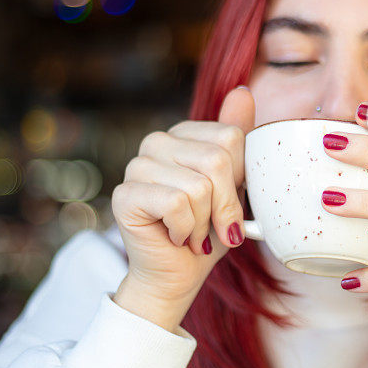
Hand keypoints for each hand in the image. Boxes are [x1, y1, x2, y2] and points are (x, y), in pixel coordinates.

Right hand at [111, 86, 254, 330]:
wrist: (177, 275)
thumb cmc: (208, 231)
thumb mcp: (235, 185)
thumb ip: (238, 139)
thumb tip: (242, 92)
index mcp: (184, 134)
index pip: (230, 137)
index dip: (240, 180)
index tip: (231, 205)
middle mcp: (157, 142)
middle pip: (216, 160)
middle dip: (225, 206)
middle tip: (215, 227)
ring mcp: (137, 165)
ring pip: (198, 186)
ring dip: (204, 223)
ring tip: (192, 233)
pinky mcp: (125, 194)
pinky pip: (177, 204)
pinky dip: (185, 230)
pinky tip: (174, 237)